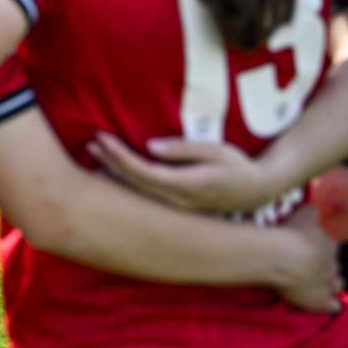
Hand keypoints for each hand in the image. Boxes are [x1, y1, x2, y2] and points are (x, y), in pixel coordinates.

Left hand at [87, 133, 278, 212]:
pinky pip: (144, 196)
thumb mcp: (216, 151)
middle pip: (134, 183)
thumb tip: (150, 146)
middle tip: (90, 143)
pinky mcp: (176, 208)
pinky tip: (110, 173)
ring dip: (114, 173)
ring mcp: (176, 207)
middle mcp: (177, 200)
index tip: (101, 139)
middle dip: (110, 162)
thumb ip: (183, 149)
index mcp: (186, 185)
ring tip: (94, 155)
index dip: (119, 156)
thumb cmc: (237, 166)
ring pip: (136, 192)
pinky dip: (125, 183)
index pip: (142, 172)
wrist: (258, 192)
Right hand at [266, 206, 344, 314]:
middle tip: (308, 264)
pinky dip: (331, 305)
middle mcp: (332, 264)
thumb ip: (312, 211)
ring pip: (337, 284)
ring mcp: (328, 283)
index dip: (319, 247)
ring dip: (330, 284)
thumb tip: (315, 208)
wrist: (284, 257)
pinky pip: (332, 305)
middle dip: (324, 265)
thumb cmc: (291, 234)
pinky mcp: (320, 301)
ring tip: (318, 284)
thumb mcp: (303, 213)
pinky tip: (327, 304)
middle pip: (333, 265)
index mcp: (328, 243)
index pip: (329, 245)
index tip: (308, 246)